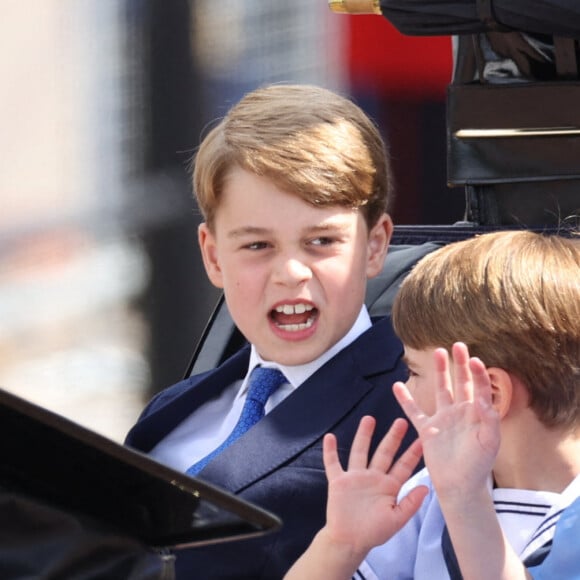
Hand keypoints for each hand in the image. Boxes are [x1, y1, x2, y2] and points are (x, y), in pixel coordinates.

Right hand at [322, 415, 426, 556]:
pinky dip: (330, 451)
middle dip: (393, 437)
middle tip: (401, 421)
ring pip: (360, 451)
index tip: (424, 439)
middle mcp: (373, 477)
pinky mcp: (338, 481)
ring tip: (369, 419)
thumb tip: (426, 487)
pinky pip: (333, 463)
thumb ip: (410, 504)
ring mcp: (355, 477)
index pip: (403, 466)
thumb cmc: (373, 533)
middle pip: (384, 453)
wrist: (349, 541)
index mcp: (389, 487)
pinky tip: (330, 437)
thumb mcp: (396, 520)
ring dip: (364, 436)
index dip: (413, 453)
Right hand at [393, 342, 499, 501]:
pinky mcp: (427, 429)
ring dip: (439, 371)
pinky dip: (405, 399)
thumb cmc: (479, 465)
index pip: (479, 388)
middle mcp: (461, 412)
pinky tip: (397, 385)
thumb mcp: (489, 442)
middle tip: (458, 344)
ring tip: (437, 352)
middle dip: (459, 363)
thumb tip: (481, 398)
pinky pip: (414, 411)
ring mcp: (443, 419)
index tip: (474, 360)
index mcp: (477, 414)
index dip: (477, 373)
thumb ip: (488, 419)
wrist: (460, 486)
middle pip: (460, 382)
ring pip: (440, 389)